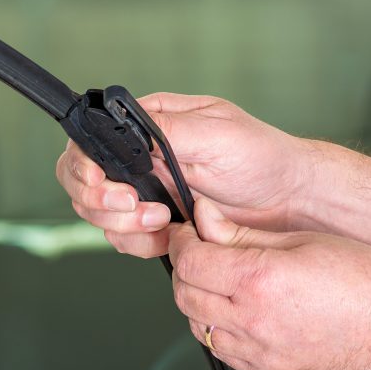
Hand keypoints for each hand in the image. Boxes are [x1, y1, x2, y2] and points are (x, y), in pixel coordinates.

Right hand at [56, 93, 310, 257]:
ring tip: (162, 222)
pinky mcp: (156, 224)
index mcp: (148, 125)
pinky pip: (125, 239)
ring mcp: (146, 192)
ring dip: (122, 224)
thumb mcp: (218, 133)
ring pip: (99, 214)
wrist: (288, 201)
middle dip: (99, 200)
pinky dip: (139, 244)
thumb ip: (169, 131)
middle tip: (131, 206)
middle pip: (82, 179)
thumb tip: (127, 129)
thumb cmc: (262, 157)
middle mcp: (139, 158)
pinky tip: (169, 237)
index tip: (105, 183)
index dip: (85, 165)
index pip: (90, 139)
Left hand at [170, 199, 370, 369]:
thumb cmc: (365, 278)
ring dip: (199, 301)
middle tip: (201, 252)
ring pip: (199, 326)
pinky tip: (239, 312)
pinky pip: (223, 352)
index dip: (183, 242)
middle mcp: (253, 322)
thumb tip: (204, 218)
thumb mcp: (299, 239)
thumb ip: (241, 233)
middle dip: (185, 269)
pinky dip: (219, 330)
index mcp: (259, 281)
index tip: (190, 233)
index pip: (190, 261)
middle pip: (185, 294)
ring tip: (223, 282)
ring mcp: (260, 354)